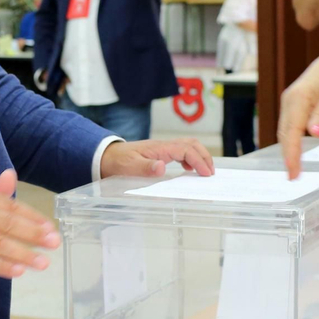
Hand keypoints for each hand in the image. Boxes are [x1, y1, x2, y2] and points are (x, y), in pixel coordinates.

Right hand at [0, 170, 60, 277]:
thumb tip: (11, 176)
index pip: (9, 205)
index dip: (32, 217)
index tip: (50, 228)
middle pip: (7, 224)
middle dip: (33, 234)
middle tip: (53, 243)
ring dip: (23, 254)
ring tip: (42, 263)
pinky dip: (2, 266)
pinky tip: (18, 270)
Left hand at [99, 139, 213, 178]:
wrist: (108, 156)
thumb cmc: (119, 162)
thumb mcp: (130, 167)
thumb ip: (146, 167)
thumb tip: (162, 167)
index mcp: (159, 148)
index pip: (186, 150)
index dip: (198, 160)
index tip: (206, 174)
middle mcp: (164, 145)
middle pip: (191, 144)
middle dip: (204, 156)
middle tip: (211, 172)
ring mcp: (163, 148)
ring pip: (188, 145)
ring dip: (199, 156)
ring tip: (205, 171)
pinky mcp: (161, 152)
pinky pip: (181, 151)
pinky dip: (190, 158)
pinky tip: (189, 169)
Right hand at [277, 49, 318, 177]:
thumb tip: (315, 135)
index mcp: (298, 98)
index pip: (292, 131)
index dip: (291, 152)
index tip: (293, 171)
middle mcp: (289, 102)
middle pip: (285, 134)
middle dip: (288, 156)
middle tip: (293, 178)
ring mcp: (289, 105)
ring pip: (285, 132)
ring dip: (288, 151)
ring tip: (294, 171)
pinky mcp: (293, 108)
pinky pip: (289, 129)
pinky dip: (291, 143)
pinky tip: (295, 154)